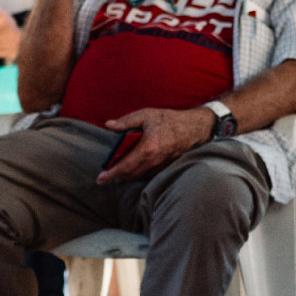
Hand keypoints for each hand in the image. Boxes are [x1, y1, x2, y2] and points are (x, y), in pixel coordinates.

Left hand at [97, 105, 214, 183]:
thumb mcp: (146, 115)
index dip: (110, 175)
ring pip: (139, 176)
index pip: (124, 167)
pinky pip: (148, 174)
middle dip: (117, 176)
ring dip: (128, 175)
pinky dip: (139, 173)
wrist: (195, 128)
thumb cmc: (171, 120)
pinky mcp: (166, 167)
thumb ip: (126, 121)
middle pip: (130, 175)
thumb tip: (109, 125)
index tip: (100, 179)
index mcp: (147, 149)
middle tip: (107, 174)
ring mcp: (161, 166)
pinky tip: (136, 167)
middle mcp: (153, 161)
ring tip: (120, 170)